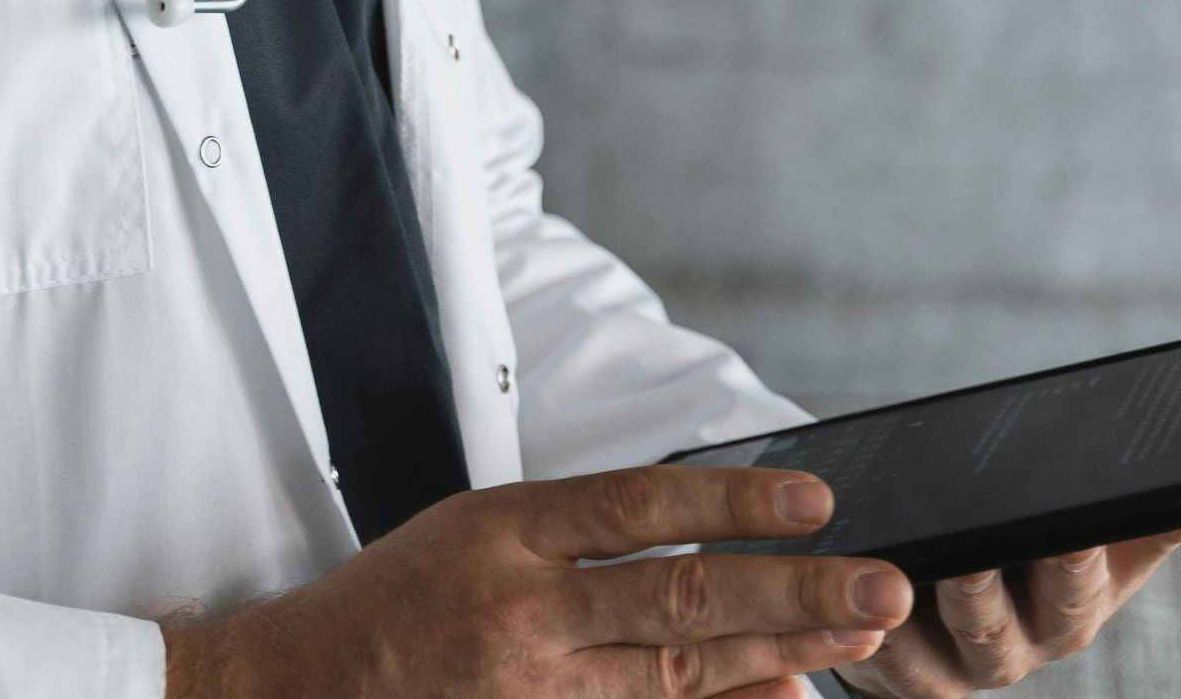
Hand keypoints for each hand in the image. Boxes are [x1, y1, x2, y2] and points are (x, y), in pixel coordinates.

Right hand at [163, 464, 912, 698]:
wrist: (301, 689)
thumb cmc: (399, 597)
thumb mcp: (478, 527)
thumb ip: (586, 537)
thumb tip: (711, 547)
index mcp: (504, 530)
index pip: (637, 507)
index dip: (730, 502)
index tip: (815, 500)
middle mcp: (522, 611)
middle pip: (677, 597)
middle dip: (789, 591)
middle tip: (879, 586)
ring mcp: (531, 689)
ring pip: (675, 672)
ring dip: (776, 652)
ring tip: (856, 638)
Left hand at [834, 531, 1180, 693]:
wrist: (963, 617)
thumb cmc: (1032, 564)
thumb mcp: (1097, 548)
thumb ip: (1140, 520)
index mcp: (1067, 611)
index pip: (1076, 590)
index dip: (1071, 564)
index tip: (1065, 532)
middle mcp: (1012, 648)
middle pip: (997, 627)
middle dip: (983, 593)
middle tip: (967, 558)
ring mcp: (951, 668)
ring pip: (920, 652)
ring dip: (909, 615)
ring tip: (896, 576)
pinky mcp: (895, 677)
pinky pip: (871, 660)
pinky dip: (855, 633)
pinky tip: (837, 598)